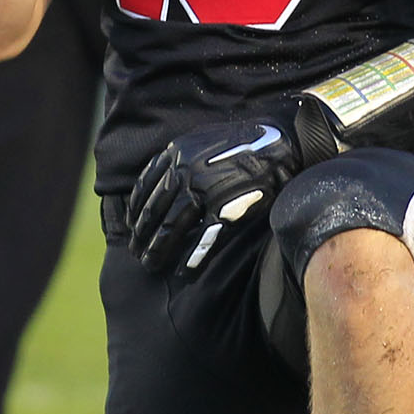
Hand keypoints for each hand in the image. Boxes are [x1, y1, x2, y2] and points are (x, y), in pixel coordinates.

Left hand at [123, 118, 310, 272]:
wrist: (281, 143)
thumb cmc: (245, 143)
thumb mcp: (204, 142)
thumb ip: (182, 161)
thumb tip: (164, 183)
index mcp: (178, 153)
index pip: (145, 188)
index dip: (136, 212)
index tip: (133, 227)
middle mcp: (185, 171)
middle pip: (154, 212)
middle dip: (142, 236)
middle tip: (138, 253)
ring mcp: (204, 191)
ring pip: (171, 228)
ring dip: (158, 250)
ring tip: (152, 265)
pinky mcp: (226, 209)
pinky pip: (202, 239)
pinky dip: (191, 258)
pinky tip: (183, 271)